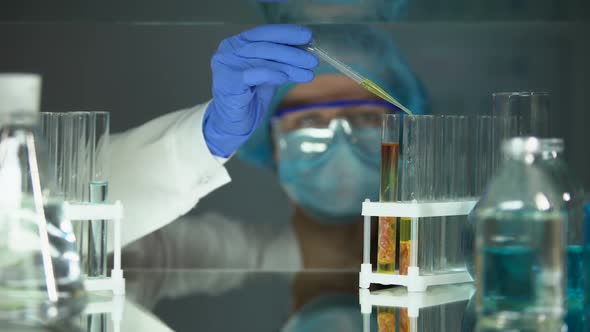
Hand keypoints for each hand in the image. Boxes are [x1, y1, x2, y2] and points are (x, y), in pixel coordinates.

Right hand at [203, 24, 317, 156]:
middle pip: (265, 45)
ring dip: (289, 64)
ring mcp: (227, 64)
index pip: (263, 32)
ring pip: (263, 58)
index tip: (307, 36)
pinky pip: (256, 73)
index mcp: (237, 43)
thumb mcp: (269, 74)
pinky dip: (274, 74)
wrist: (234, 122)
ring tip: (308, 71)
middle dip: (292, 52)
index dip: (286, 33)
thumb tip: (305, 50)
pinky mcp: (228, 80)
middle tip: (312, 59)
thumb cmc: (250, 97)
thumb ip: (280, 60)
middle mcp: (229, 50)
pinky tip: (288, 77)